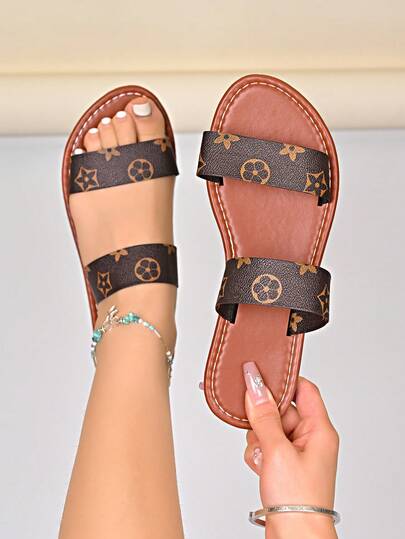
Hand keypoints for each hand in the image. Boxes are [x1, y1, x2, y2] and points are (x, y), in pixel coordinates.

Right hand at [243, 362, 338, 538]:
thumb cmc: (298, 499)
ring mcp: (297, 451)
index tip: (260, 374)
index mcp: (319, 428)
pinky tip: (259, 466)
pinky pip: (264, 444)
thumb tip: (255, 384)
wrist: (294, 536)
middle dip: (263, 417)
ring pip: (268, 426)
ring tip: (261, 456)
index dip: (283, 380)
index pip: (304, 389)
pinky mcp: (284, 464)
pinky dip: (257, 452)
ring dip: (257, 438)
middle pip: (281, 408)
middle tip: (254, 425)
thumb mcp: (277, 450)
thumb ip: (264, 414)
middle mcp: (310, 437)